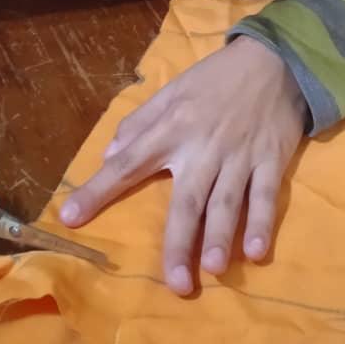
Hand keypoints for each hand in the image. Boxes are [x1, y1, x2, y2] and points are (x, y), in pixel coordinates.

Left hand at [61, 37, 305, 294]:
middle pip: (187, 200)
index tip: (69, 217)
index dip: (98, 190)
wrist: (275, 58)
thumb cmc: (216, 79)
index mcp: (171, 128)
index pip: (128, 164)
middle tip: (175, 284)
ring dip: (220, 236)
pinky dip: (262, 222)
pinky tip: (256, 251)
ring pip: (227, 202)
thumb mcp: (171, 91)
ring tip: (212, 268)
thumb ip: (139, 123)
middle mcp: (203, 147)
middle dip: (179, 242)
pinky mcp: (271, 159)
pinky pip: (266, 195)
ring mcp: (239, 156)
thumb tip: (109, 156)